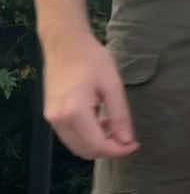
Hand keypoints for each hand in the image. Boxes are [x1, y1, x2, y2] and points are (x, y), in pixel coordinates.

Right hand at [42, 33, 138, 159]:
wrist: (65, 42)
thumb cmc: (91, 58)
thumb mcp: (112, 85)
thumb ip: (119, 116)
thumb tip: (127, 141)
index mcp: (74, 113)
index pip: (97, 145)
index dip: (118, 150)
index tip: (134, 145)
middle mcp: (58, 120)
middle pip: (85, 150)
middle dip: (108, 149)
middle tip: (127, 138)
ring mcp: (51, 119)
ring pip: (76, 146)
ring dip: (97, 143)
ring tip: (115, 127)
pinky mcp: (50, 114)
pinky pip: (70, 136)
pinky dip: (86, 136)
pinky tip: (100, 121)